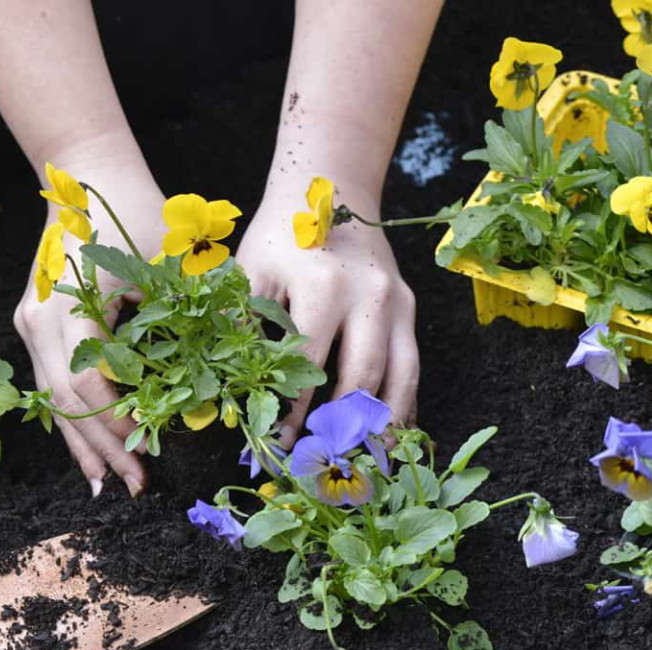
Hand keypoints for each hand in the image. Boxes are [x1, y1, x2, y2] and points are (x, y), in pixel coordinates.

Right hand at [13, 155, 165, 496]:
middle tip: (136, 486)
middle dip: (103, 448)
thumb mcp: (174, 261)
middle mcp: (40, 319)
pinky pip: (52, 384)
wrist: (87, 174)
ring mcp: (32, 323)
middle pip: (67, 401)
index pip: (92, 382)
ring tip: (107, 485)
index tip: (151, 449)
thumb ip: (193, 316)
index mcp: (71, 304)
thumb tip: (228, 371)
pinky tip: (88, 453)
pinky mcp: (38, 325)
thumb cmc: (140, 212)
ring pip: (53, 399)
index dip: (120, 422)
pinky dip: (72, 418)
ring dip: (82, 443)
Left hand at [237, 184, 418, 445]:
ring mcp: (397, 303)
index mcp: (324, 286)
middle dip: (343, 426)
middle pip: (363, 377)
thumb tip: (240, 393)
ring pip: (401, 376)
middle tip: (326, 462)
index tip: (280, 445)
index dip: (295, 411)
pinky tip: (391, 433)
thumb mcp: (250, 273)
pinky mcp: (409, 308)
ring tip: (372, 462)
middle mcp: (370, 296)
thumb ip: (244, 327)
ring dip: (385, 423)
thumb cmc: (279, 234)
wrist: (331, 186)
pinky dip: (403, 402)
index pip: (309, 365)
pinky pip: (411, 365)